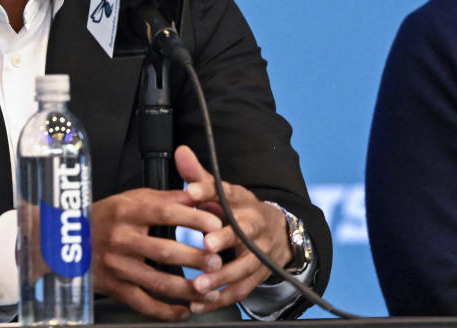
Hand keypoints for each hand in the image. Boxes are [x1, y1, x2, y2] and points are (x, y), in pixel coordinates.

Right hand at [89, 187, 224, 319]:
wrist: (66, 239)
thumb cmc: (104, 217)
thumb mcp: (130, 199)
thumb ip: (164, 198)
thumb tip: (197, 195)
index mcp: (127, 212)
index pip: (165, 213)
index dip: (193, 218)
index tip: (216, 224)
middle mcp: (121, 238)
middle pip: (165, 251)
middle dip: (196, 258)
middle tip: (217, 261)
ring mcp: (118, 266)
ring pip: (159, 282)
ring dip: (188, 289)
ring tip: (209, 289)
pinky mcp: (114, 287)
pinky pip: (144, 304)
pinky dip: (167, 311)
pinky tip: (184, 310)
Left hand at [174, 145, 291, 313]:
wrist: (276, 232)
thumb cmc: (238, 210)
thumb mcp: (222, 190)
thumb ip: (199, 176)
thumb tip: (181, 152)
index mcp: (241, 202)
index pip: (225, 192)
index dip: (208, 191)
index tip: (191, 192)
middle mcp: (253, 228)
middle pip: (241, 233)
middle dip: (225, 239)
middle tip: (206, 246)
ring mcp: (257, 255)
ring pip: (243, 268)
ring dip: (221, 277)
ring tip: (198, 285)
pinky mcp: (255, 277)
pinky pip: (239, 291)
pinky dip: (219, 300)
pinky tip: (199, 304)